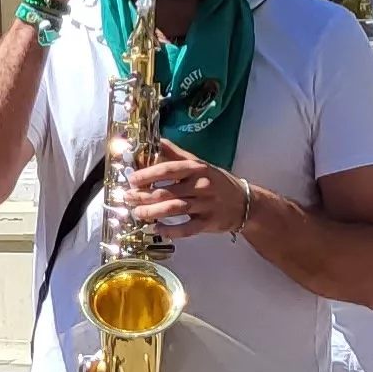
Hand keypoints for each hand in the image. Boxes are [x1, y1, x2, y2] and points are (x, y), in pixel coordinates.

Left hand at [118, 142, 248, 238]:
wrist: (245, 202)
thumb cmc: (217, 181)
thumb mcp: (199, 163)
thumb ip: (176, 154)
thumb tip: (156, 141)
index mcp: (196, 168)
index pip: (168, 169)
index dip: (148, 174)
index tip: (132, 179)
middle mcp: (201, 185)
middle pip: (166, 191)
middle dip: (143, 196)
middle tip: (128, 198)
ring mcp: (205, 204)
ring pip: (174, 209)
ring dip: (152, 213)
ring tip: (138, 214)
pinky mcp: (209, 222)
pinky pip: (187, 228)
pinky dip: (171, 230)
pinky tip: (157, 230)